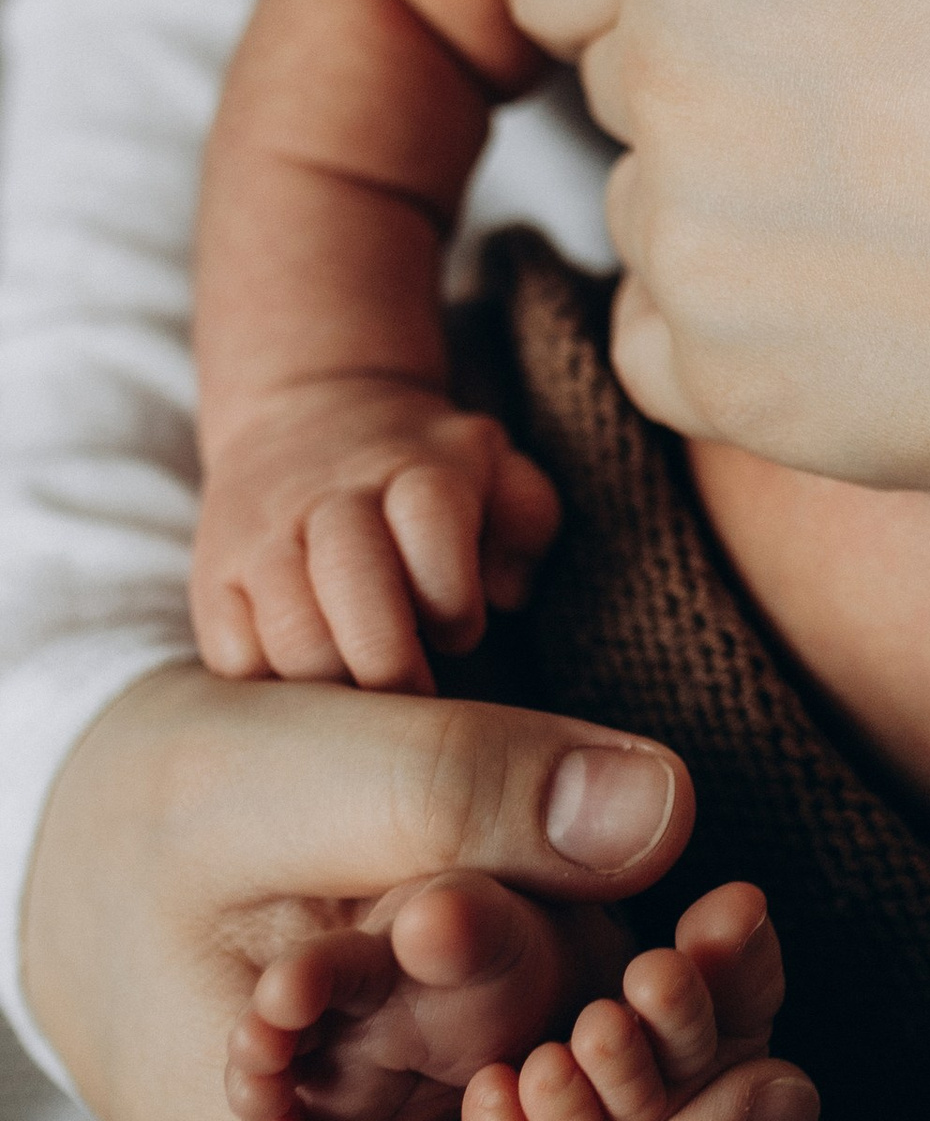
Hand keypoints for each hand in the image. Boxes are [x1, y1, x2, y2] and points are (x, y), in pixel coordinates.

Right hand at [191, 381, 561, 694]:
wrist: (305, 416)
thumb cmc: (426, 476)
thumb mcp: (496, 472)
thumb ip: (525, 522)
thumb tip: (506, 592)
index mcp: (413, 470)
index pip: (430, 520)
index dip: (452, 595)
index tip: (459, 634)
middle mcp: (330, 498)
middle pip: (351, 578)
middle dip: (390, 661)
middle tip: (415, 700)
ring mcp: (263, 538)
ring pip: (288, 630)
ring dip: (335, 685)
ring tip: (365, 704)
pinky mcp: (213, 579)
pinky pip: (233, 657)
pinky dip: (273, 692)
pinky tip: (310, 698)